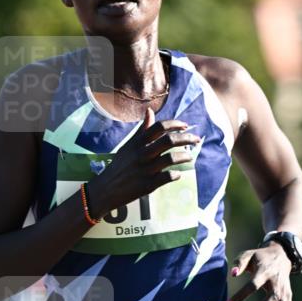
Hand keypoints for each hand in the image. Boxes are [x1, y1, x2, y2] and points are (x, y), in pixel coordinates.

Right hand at [86, 106, 201, 217]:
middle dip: (186, 138)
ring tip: (190, 157)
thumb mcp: (128, 146)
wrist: (105, 190)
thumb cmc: (120, 166)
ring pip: (171, 158)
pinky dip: (176, 175)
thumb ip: (142, 130)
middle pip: (169, 141)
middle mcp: (141, 154)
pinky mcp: (147, 185)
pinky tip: (177, 174)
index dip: (175, 124)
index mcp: (137, 143)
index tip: (186, 126)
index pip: (159, 127)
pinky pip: (167, 177)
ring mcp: (144, 170)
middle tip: (196, 140)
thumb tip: (150, 111)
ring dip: (184, 156)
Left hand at [226, 242, 292, 300]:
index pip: (253, 285)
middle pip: (271, 298)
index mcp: (265, 271)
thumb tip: (232, 274)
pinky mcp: (289, 296)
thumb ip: (239, 263)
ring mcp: (284, 290)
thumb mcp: (248, 255)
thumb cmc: (260, 257)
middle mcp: (277, 281)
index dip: (240, 296)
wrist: (282, 256)